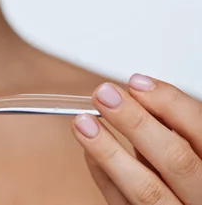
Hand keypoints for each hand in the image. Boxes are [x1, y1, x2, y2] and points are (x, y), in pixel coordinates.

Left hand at [72, 74, 201, 203]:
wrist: (185, 204)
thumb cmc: (191, 177)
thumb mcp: (193, 147)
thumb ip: (174, 129)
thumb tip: (139, 94)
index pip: (201, 132)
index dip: (169, 104)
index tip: (137, 82)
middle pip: (174, 160)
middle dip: (136, 123)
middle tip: (104, 95)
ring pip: (145, 189)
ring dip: (109, 151)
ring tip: (83, 123)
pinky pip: (122, 204)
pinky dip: (104, 175)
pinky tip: (88, 151)